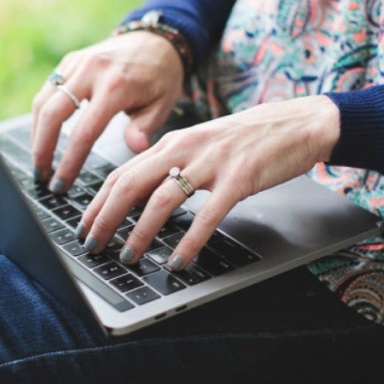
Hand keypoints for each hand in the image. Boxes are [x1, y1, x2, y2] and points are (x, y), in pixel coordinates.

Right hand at [30, 31, 183, 191]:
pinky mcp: (70, 61)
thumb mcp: (163, 103)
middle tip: (41, 176)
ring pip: (43, 101)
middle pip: (52, 114)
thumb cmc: (161, 76)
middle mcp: (92, 70)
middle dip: (42, 149)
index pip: (83, 132)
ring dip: (36, 134)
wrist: (156, 39)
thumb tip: (135, 148)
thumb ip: (146, 127)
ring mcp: (77, 63)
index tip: (61, 184)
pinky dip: (42, 116)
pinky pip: (48, 90)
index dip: (69, 162)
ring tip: (40, 161)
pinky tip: (44, 136)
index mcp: (116, 85)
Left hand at [77, 95, 340, 270]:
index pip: (122, 172)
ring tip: (130, 256)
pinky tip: (178, 260)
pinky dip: (188, 241)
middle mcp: (185, 149)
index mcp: (172, 142)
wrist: (299, 123)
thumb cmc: (248, 139)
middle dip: (106, 218)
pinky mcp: (239, 179)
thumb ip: (171, 165)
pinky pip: (206, 215)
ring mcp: (211, 163)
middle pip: (131, 184)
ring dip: (140, 233)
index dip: (98, 202)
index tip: (84, 226)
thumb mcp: (200, 145)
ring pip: (162, 200)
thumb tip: (139, 197)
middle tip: (93, 245)